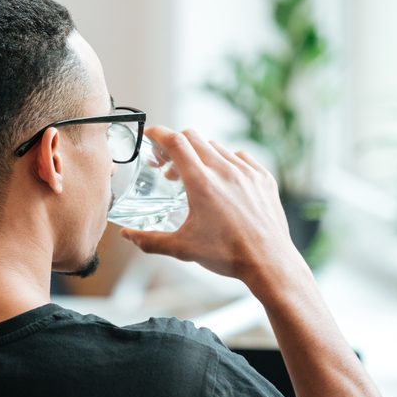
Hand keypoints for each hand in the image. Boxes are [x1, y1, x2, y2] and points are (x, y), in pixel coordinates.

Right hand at [119, 127, 305, 286]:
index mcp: (202, 183)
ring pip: (217, 147)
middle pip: (194, 138)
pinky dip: (227, 162)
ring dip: (201, 156)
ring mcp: (247, 171)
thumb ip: (150, 240)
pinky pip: (241, 157)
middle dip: (176, 146)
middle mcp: (225, 171)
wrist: (268, 262)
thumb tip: (127, 236)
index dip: (158, 134)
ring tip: (196, 179)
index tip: (150, 135)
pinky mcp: (263, 178)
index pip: (175, 142)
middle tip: (169, 168)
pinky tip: (224, 181)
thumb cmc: (227, 255)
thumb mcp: (182, 248)